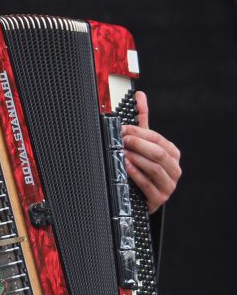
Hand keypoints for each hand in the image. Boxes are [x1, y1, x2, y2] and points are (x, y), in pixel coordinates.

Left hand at [122, 91, 181, 212]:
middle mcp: (174, 168)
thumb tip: (139, 95)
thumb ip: (142, 121)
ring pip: (154, 168)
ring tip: (122, 152)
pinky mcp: (159, 198)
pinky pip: (148, 185)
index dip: (138, 133)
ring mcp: (169, 185)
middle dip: (137, 144)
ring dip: (136, 158)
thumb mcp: (143, 143)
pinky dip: (136, 174)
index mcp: (172, 152)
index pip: (157, 138)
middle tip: (121, 140)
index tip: (122, 129)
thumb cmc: (143, 165)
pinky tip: (126, 167)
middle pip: (157, 152)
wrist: (143, 195)